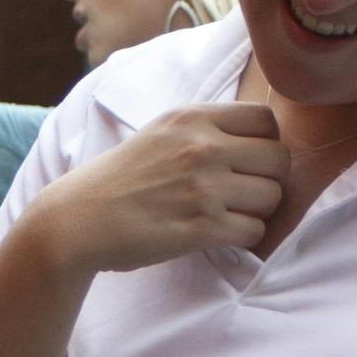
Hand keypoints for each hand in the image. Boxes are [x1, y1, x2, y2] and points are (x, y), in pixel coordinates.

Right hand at [14, 103, 288, 276]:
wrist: (77, 220)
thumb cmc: (118, 180)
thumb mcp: (159, 133)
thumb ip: (204, 129)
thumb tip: (257, 138)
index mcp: (192, 118)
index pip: (266, 119)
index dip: (266, 144)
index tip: (248, 163)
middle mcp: (201, 147)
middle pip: (279, 159)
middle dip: (269, 180)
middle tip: (246, 195)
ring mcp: (203, 187)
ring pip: (272, 197)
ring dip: (258, 212)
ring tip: (229, 216)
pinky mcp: (200, 227)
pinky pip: (254, 231)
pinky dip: (244, 238)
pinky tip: (219, 236)